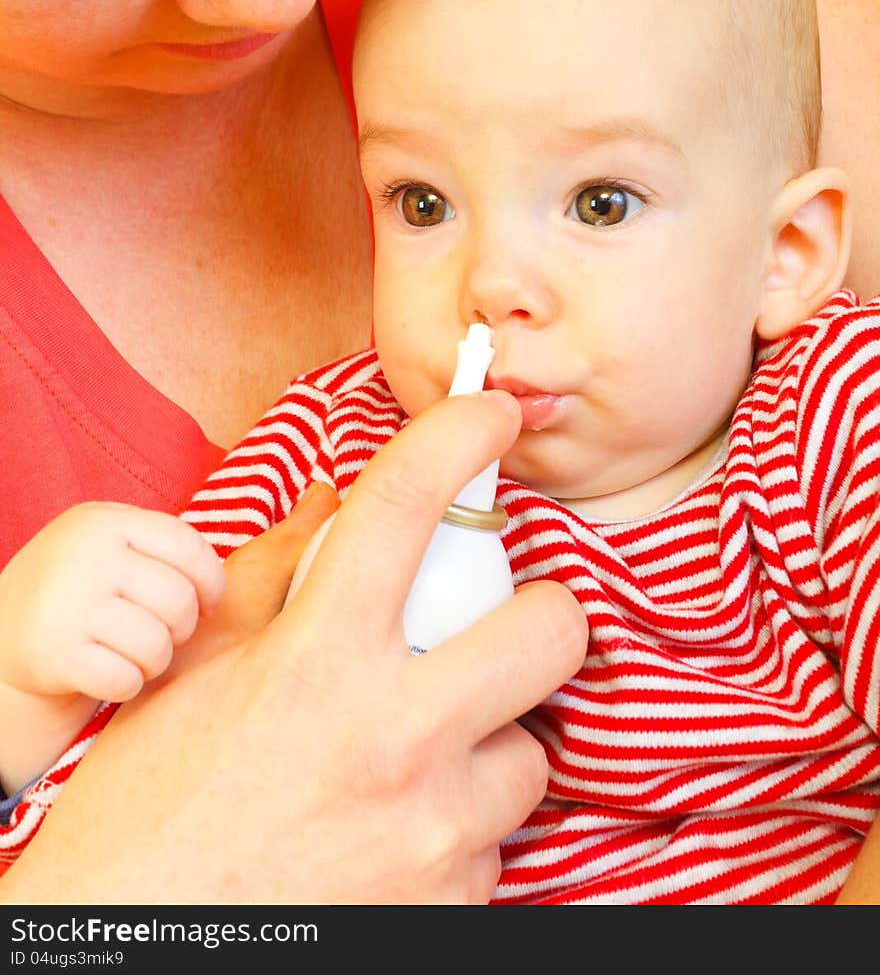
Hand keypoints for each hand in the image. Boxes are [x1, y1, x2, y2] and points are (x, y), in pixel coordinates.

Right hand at [0, 502, 225, 701]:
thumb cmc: (76, 592)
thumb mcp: (106, 548)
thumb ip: (160, 549)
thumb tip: (228, 582)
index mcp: (103, 520)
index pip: (188, 545)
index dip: (212, 581)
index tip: (209, 603)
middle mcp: (85, 556)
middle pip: (179, 599)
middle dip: (181, 628)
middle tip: (161, 634)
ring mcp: (67, 604)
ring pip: (158, 643)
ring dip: (155, 661)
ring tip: (135, 654)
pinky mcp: (56, 654)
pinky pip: (127, 679)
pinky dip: (126, 685)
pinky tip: (109, 675)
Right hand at [2, 391, 587, 903]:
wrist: (141, 945)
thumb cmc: (152, 803)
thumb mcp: (197, 671)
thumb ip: (272, 574)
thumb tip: (332, 500)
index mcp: (319, 659)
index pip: (403, 506)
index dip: (457, 434)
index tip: (487, 413)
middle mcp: (394, 738)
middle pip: (546, 630)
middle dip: (539, 612)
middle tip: (504, 622)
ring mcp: (434, 832)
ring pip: (529, 752)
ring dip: (490, 741)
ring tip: (422, 752)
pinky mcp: (453, 905)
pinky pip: (496, 842)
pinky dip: (461, 826)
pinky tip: (398, 827)